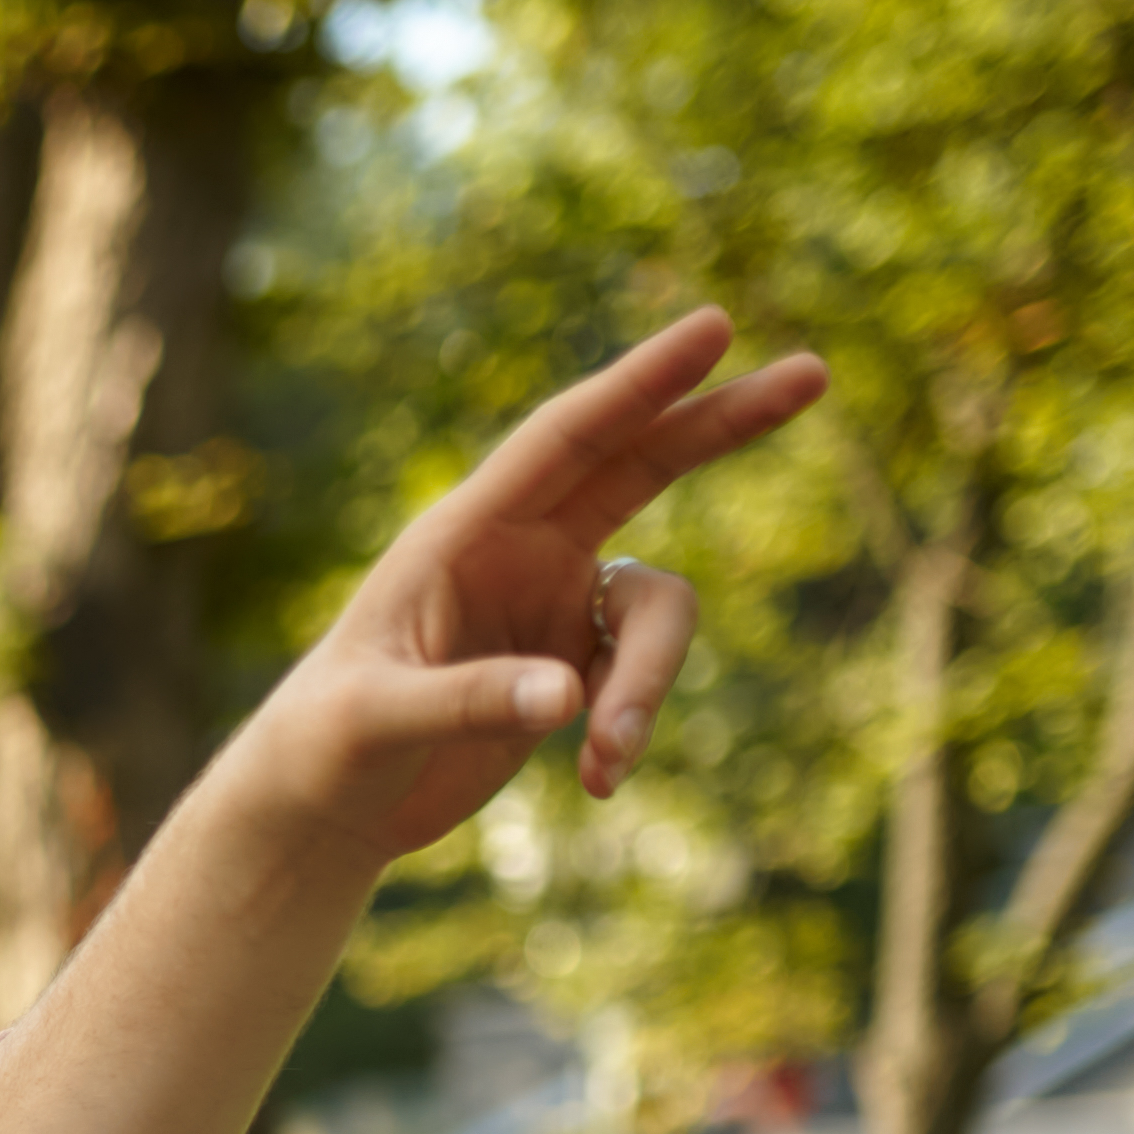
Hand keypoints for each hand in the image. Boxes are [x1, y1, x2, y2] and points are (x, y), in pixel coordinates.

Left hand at [250, 308, 828, 869]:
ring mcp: (552, 604)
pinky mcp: (572, 664)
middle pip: (640, 464)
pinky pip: (641, 676)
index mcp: (461, 531)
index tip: (715, 328)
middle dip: (721, 424)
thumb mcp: (379, 721)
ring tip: (606, 762)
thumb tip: (570, 697)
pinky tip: (597, 784)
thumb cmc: (324, 747)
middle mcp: (517, 551)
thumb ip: (470, 702)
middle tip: (813, 372)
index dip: (640, 384)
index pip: (565, 438)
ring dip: (651, 684)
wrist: (321, 806)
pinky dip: (632, 727)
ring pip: (658, 609)